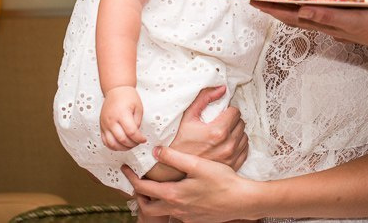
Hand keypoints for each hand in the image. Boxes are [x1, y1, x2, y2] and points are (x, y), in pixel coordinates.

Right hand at [100, 86, 145, 149]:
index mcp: (122, 114)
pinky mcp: (102, 126)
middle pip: (121, 139)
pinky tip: (120, 145)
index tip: (143, 139)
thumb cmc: (128, 97)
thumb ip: (137, 122)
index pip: (131, 132)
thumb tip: (136, 135)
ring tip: (130, 145)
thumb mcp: (138, 108)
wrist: (116, 90)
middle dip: (132, 144)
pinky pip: (105, 141)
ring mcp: (105, 124)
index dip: (139, 139)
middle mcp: (111, 120)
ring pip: (112, 143)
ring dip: (122, 148)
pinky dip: (112, 146)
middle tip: (138, 143)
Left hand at [122, 147, 255, 222]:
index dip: (131, 178)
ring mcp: (185, 216)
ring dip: (154, 201)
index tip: (126, 169)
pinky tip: (178, 194)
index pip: (143, 188)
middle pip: (147, 206)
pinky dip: (169, 205)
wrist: (241, 201)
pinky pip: (175, 214)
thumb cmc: (222, 181)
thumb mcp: (198, 164)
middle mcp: (175, 209)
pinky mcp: (194, 219)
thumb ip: (175, 157)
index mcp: (173, 195)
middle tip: (137, 182)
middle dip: (139, 195)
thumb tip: (155, 151)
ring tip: (155, 188)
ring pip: (161, 211)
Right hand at [170, 86, 248, 170]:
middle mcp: (227, 145)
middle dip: (232, 121)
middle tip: (221, 123)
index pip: (235, 112)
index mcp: (218, 131)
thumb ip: (205, 98)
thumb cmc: (180, 141)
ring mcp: (231, 157)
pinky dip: (238, 145)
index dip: (228, 111)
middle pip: (241, 123)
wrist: (175, 168)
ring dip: (236, 133)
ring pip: (244, 136)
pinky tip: (227, 144)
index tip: (221, 114)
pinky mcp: (233, 166)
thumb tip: (222, 89)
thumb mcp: (188, 116)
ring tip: (223, 134)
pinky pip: (244, 150)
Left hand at [251, 1, 367, 52]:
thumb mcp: (354, 20)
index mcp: (326, 21)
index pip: (291, 15)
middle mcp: (328, 22)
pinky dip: (309, 2)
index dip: (270, 7)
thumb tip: (301, 12)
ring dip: (288, 4)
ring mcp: (337, 21)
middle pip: (293, 14)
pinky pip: (321, 9)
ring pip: (305, 12)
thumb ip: (328, 16)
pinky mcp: (347, 17)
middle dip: (273, 5)